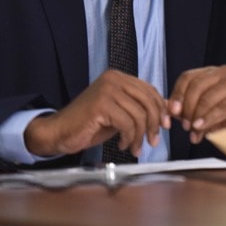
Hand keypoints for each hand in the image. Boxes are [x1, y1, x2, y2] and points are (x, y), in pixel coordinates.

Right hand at [24, 70, 169, 157]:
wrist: (58, 132)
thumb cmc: (89, 124)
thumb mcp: (120, 113)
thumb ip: (138, 108)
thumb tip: (167, 109)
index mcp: (119, 77)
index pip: (150, 90)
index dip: (161, 109)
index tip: (165, 126)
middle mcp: (114, 79)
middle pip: (148, 101)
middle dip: (155, 124)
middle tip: (153, 141)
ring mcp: (107, 90)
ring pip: (139, 114)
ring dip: (140, 136)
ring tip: (135, 147)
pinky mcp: (101, 105)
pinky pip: (127, 123)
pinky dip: (129, 138)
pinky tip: (123, 145)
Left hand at [169, 66, 225, 143]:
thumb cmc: (224, 119)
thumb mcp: (200, 113)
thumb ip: (184, 110)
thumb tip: (167, 110)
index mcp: (210, 73)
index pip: (187, 77)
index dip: (177, 94)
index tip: (172, 112)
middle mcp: (223, 73)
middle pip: (196, 85)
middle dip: (187, 108)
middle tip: (185, 126)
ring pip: (208, 97)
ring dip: (197, 116)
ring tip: (194, 132)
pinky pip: (222, 107)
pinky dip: (209, 119)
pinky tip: (202, 128)